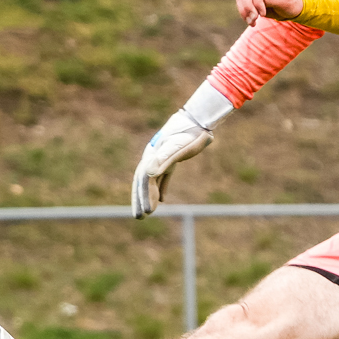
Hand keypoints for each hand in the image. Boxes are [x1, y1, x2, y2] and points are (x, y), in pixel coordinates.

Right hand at [131, 83, 234, 217]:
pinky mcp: (171, 158)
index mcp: (153, 155)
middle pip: (143, 181)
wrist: (199, 119)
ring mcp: (162, 157)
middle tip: (139, 218)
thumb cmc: (191, 134)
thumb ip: (164, 159)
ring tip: (147, 213)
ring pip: (152, 180)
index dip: (144, 195)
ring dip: (148, 196)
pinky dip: (161, 188)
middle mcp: (154, 156)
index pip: (145, 179)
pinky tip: (162, 200)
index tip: (148, 212)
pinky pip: (163, 176)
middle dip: (140, 199)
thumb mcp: (179, 147)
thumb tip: (148, 174)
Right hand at [235, 0, 303, 25]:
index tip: (263, 14)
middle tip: (254, 21)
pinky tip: (250, 20)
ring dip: (244, 11)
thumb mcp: (285, 1)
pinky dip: (243, 11)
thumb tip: (254, 3)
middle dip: (248, 7)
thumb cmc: (290, 2)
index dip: (257, 2)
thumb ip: (270, 0)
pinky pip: (240, 0)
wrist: (289, 5)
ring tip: (252, 23)